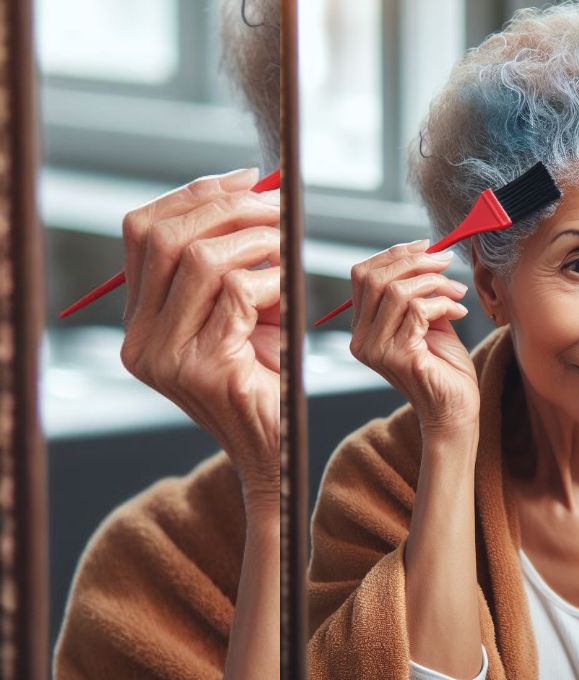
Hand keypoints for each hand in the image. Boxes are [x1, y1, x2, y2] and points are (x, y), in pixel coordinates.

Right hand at [118, 167, 280, 515]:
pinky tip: (290, 292)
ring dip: (258, 241)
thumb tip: (251, 185)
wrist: (278, 451)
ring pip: (203, 260)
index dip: (194, 195)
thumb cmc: (266, 375)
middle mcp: (139, 340)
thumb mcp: (240, 310)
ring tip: (290, 246)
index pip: (143, 230)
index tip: (246, 179)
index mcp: (138, 321)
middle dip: (228, 208)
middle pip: (166, 237)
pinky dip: (272, 280)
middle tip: (277, 205)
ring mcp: (165, 359)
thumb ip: (232, 258)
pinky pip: (238, 294)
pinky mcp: (204, 371)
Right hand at [348, 240, 478, 435]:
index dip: (394, 254)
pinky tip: (459, 311)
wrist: (455, 409)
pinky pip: (419, 310)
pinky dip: (444, 303)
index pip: (363, 275)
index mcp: (363, 328)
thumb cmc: (444, 367)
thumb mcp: (428, 321)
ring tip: (458, 293)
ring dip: (435, 283)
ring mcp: (377, 349)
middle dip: (416, 262)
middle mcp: (362, 339)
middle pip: (376, 278)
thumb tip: (428, 253)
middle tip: (446, 263)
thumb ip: (419, 293)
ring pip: (398, 291)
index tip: (426, 246)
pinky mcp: (399, 356)